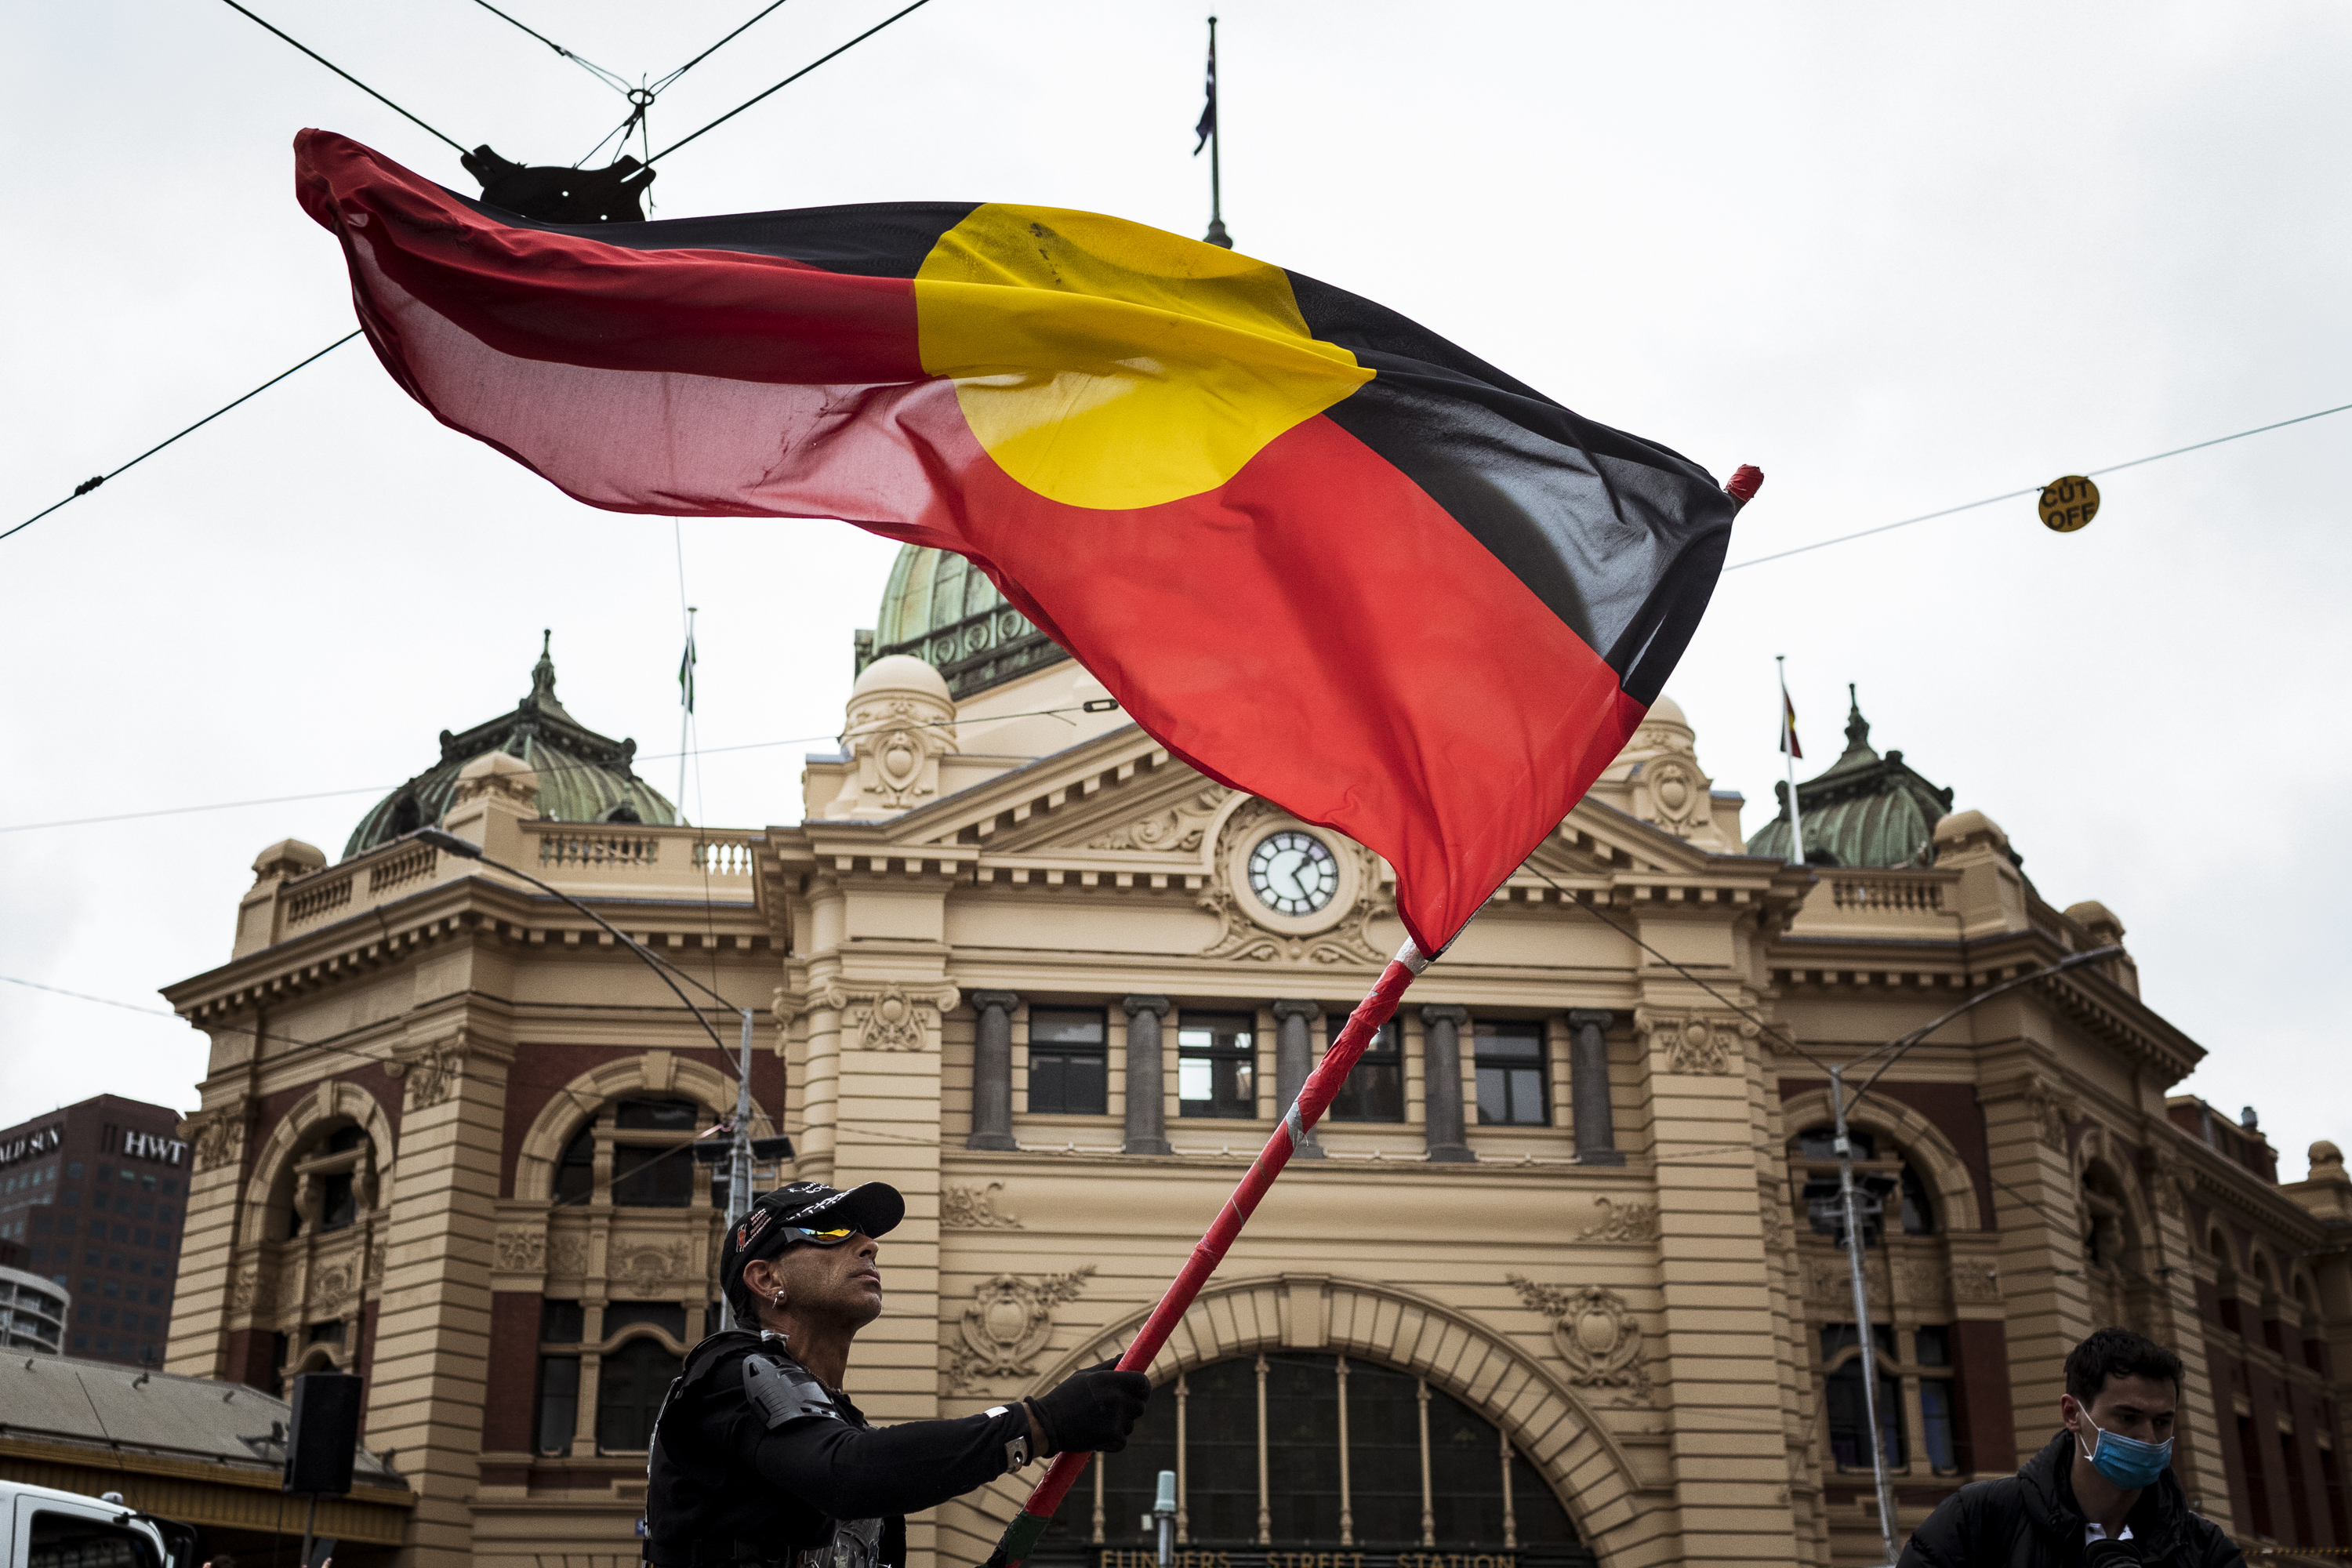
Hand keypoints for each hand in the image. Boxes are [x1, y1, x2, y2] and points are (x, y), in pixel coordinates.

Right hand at [1029, 1360, 1149, 1454]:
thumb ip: (1108, 1367)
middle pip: (1140, 1405)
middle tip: (1114, 1410)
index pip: (1143, 1382)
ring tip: (1098, 1423)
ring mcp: (1115, 1418)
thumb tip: (1123, 1356)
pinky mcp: (1111, 1437)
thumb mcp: (1084, 1376)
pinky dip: (1112, 1441)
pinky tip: (1097, 1435)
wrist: (1047, 1424)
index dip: (1142, 1388)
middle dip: (1130, 1408)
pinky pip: (1122, 1440)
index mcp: (1110, 1380)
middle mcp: (1116, 1398)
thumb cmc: (1064, 1397)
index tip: (1138, 1392)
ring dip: (1119, 1425)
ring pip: (1131, 1424)